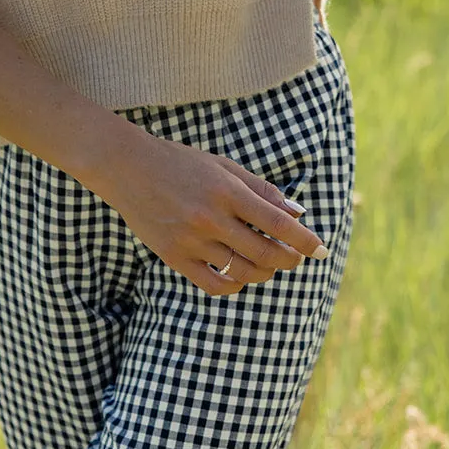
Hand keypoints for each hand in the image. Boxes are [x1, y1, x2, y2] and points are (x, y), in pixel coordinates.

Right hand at [94, 121, 328, 295]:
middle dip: (289, 260)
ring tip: (269, 264)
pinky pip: (213, 284)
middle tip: (297, 259)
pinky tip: (241, 276)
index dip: (304, 240)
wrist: (128, 168)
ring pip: (242, 271)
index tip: (320, 249)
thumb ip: (261, 190)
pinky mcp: (174, 257)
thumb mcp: (224, 167)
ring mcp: (191, 240)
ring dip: (264, 272)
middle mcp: (211, 218)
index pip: (277, 223)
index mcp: (227, 191)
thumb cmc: (181, 163)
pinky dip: (235, 285)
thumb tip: (297, 214)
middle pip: (264, 252)